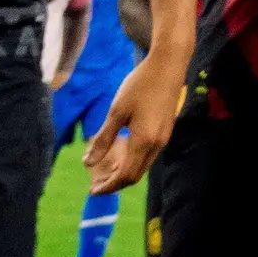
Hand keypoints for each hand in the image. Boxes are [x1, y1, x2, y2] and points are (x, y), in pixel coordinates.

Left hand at [80, 60, 180, 194]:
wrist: (169, 65)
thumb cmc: (140, 85)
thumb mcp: (117, 111)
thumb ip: (104, 139)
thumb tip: (88, 163)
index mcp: (144, 141)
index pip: (125, 175)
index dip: (108, 186)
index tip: (92, 191)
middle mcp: (156, 144)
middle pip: (135, 175)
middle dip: (115, 183)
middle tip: (96, 185)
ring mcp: (163, 138)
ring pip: (143, 166)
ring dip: (124, 172)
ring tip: (105, 170)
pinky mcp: (165, 130)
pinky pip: (148, 155)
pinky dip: (133, 160)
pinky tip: (121, 150)